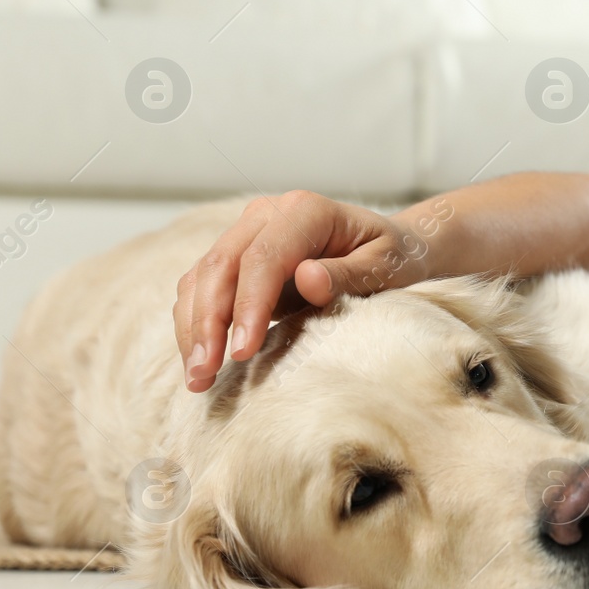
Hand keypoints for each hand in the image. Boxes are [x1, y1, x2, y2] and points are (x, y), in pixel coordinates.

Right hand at [174, 191, 441, 391]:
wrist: (394, 248)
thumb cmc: (395, 259)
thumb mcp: (387, 267)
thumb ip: (349, 273)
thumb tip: (307, 279)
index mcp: (306, 210)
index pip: (263, 258)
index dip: (248, 306)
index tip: (242, 352)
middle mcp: (268, 214)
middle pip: (221, 266)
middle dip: (207, 323)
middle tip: (203, 374)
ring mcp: (248, 232)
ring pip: (202, 277)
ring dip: (193, 328)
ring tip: (196, 378)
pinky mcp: (237, 256)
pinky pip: (204, 287)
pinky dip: (196, 323)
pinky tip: (200, 360)